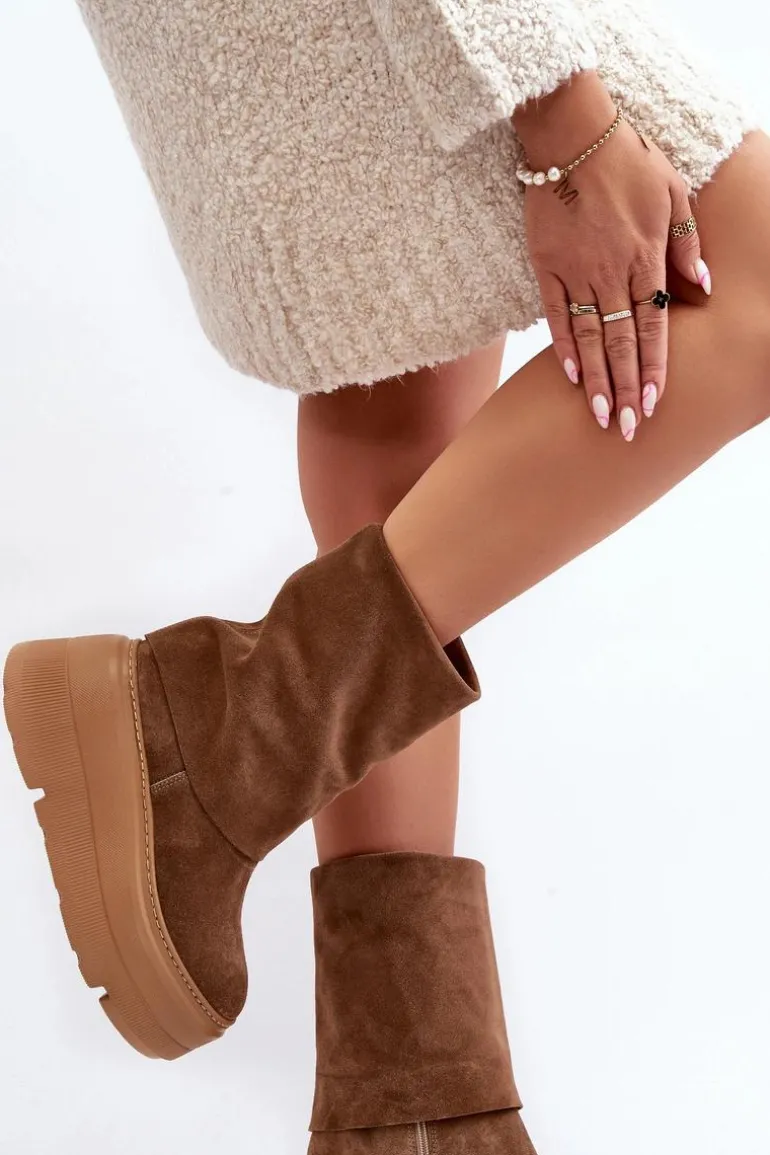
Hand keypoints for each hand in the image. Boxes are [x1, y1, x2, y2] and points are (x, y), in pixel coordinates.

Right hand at [514, 72, 709, 439]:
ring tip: (602, 417)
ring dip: (597, 381)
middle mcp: (613, 272)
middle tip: (630, 428)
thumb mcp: (674, 193)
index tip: (654, 401)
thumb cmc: (629, 160)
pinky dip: (563, 347)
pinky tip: (570, 377)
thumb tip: (702, 286)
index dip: (654, 367)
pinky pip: (556, 315)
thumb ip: (687, 243)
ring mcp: (577, 271)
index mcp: (646, 257)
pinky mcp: (546, 265)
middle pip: (622, 342)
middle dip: (627, 388)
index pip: (654, 325)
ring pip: (589, 338)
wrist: (572, 134)